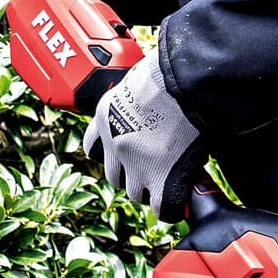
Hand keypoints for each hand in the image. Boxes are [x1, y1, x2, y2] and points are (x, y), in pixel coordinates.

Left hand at [83, 52, 208, 220]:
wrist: (184, 80)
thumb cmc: (168, 70)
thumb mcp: (139, 81)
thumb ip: (137, 98)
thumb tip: (152, 103)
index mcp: (105, 116)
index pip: (93, 147)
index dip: (110, 153)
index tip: (125, 152)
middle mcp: (114, 143)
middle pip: (114, 176)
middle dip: (133, 173)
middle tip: (156, 164)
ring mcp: (135, 164)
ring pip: (136, 193)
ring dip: (151, 188)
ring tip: (171, 176)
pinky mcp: (160, 178)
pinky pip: (162, 207)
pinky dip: (171, 205)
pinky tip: (182, 196)